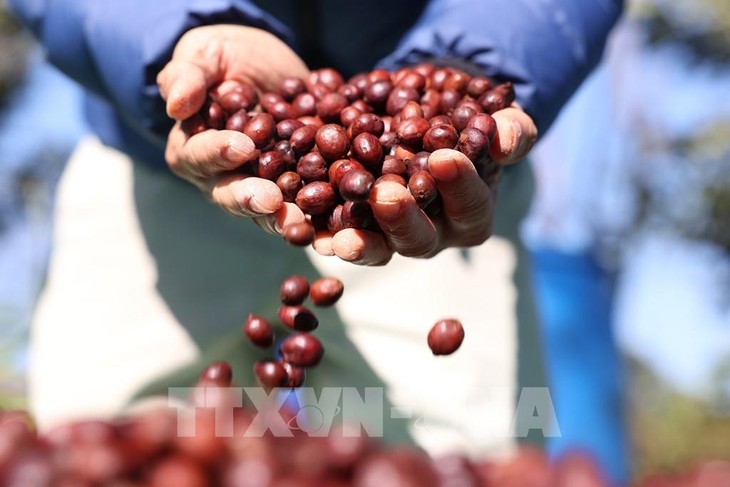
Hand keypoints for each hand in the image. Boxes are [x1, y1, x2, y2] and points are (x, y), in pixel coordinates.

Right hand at [157, 25, 309, 230]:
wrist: (269, 65)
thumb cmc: (225, 58)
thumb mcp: (204, 53)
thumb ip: (187, 76)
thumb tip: (175, 105)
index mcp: (192, 148)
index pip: (199, 155)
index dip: (218, 152)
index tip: (242, 147)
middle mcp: (222, 177)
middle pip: (231, 195)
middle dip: (251, 199)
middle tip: (271, 201)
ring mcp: (260, 186)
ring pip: (267, 211)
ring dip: (285, 219)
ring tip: (303, 223)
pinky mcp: (294, 187)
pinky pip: (305, 206)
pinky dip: (318, 217)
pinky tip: (331, 225)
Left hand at [313, 106, 536, 264]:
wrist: (424, 114)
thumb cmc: (468, 120)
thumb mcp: (495, 119)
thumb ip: (510, 130)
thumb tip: (505, 139)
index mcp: (469, 214)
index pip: (468, 206)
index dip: (460, 186)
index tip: (445, 158)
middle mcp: (429, 234)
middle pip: (417, 239)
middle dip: (402, 219)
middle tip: (386, 195)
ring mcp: (387, 234)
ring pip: (373, 247)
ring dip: (356, 243)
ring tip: (338, 239)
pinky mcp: (350, 224)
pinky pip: (333, 235)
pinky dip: (317, 233)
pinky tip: (299, 227)